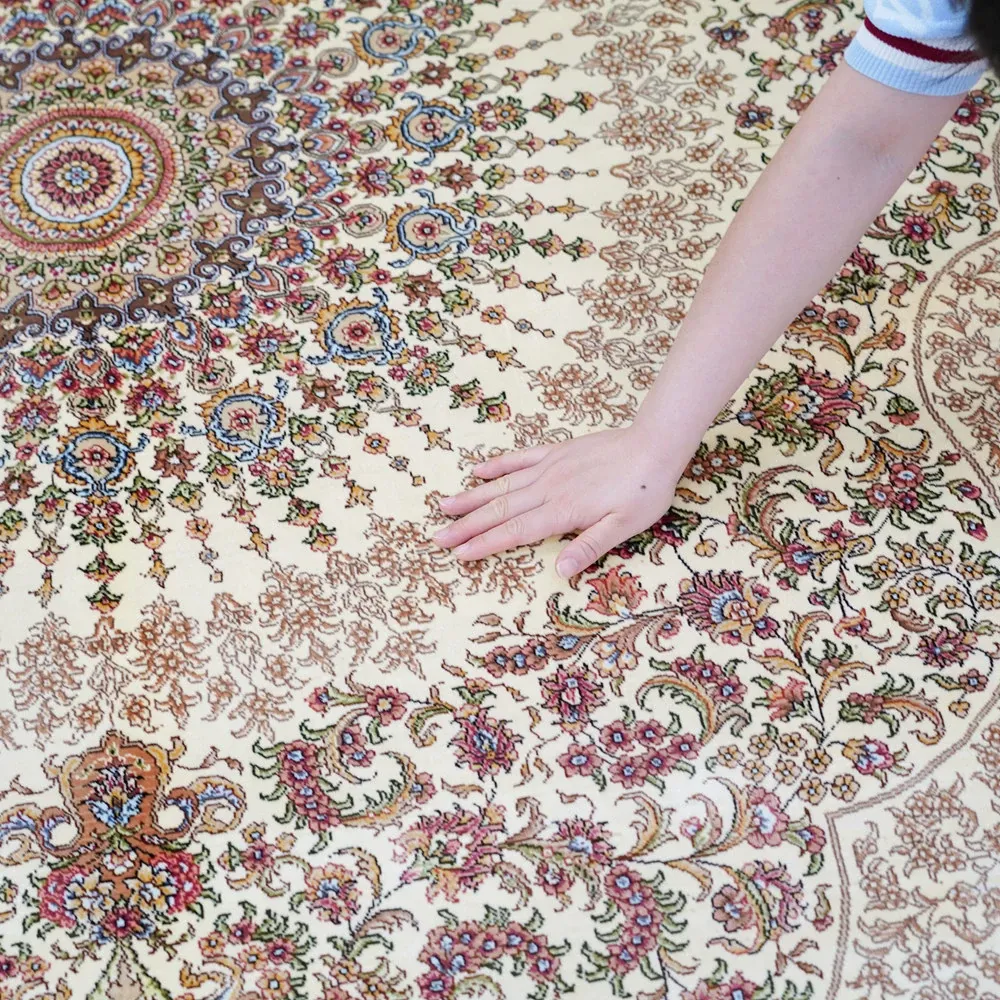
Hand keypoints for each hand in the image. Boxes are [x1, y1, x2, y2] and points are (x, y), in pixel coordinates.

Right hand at [434, 425, 682, 577]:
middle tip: (437, 537)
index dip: (485, 544)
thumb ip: (590, 547)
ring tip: (445, 506)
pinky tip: (477, 471)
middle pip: (500, 510)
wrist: (655, 445)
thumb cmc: (645, 491)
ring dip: (473, 498)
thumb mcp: (626, 527)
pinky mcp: (556, 452)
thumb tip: (561, 571)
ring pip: (503, 485)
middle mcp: (549, 488)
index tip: (459, 554)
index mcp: (563, 511)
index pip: (515, 531)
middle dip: (467, 526)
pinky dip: (497, 465)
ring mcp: (550, 467)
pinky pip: (520, 458)